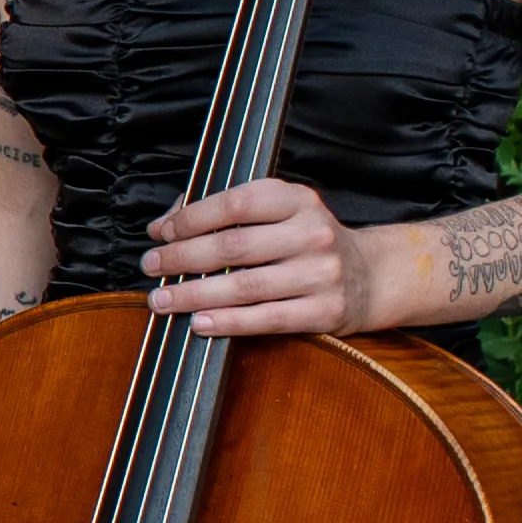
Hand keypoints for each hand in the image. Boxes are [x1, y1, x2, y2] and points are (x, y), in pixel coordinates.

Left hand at [140, 177, 364, 341]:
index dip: (191, 218)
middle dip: (182, 258)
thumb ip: (226, 213)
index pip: (236, 203)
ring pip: (245, 287)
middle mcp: (312, 233)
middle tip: (151, 266)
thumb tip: (164, 225)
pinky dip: (227, 322)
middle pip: (233, 247)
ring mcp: (322, 273)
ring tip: (162, 299)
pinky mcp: (325, 311)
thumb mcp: (279, 213)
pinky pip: (267, 319)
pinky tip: (198, 323)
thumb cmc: (306, 242)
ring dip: (194, 294)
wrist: (370, 276)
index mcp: (298, 199)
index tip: (160, 233)